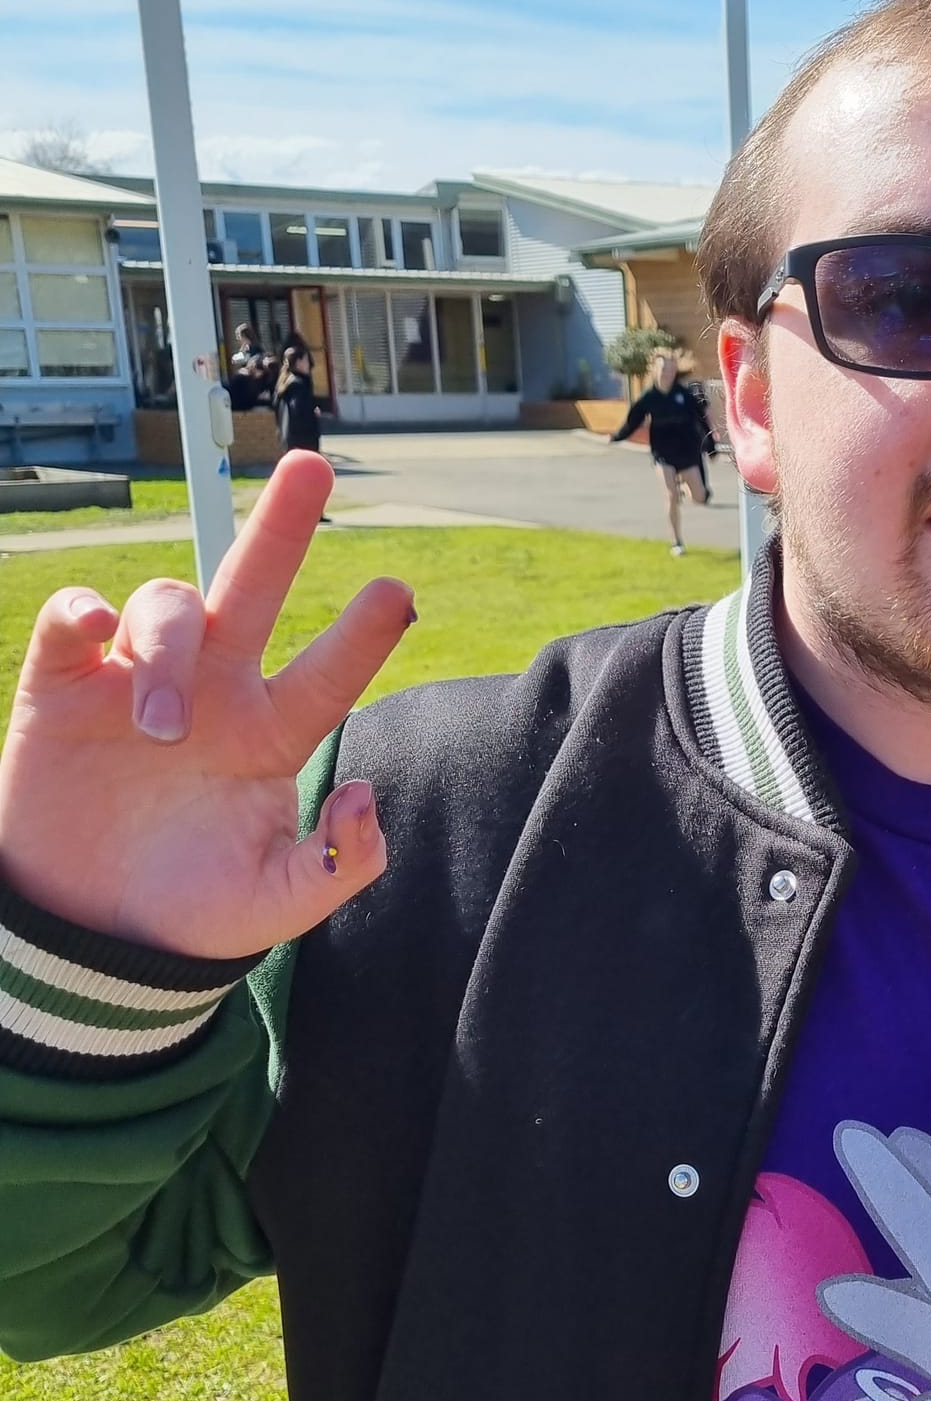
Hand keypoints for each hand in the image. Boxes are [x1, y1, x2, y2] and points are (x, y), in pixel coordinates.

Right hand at [0, 453, 412, 957]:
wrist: (87, 934)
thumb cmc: (190, 913)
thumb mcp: (273, 907)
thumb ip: (336, 866)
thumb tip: (365, 795)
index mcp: (271, 737)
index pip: (327, 675)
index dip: (362, 637)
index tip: (399, 594)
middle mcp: (213, 692)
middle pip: (251, 587)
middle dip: (280, 525)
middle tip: (314, 466)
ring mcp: (137, 681)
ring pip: (166, 608)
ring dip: (167, 654)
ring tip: (158, 730)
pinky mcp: (61, 687)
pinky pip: (71, 621)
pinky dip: (81, 612)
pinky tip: (92, 629)